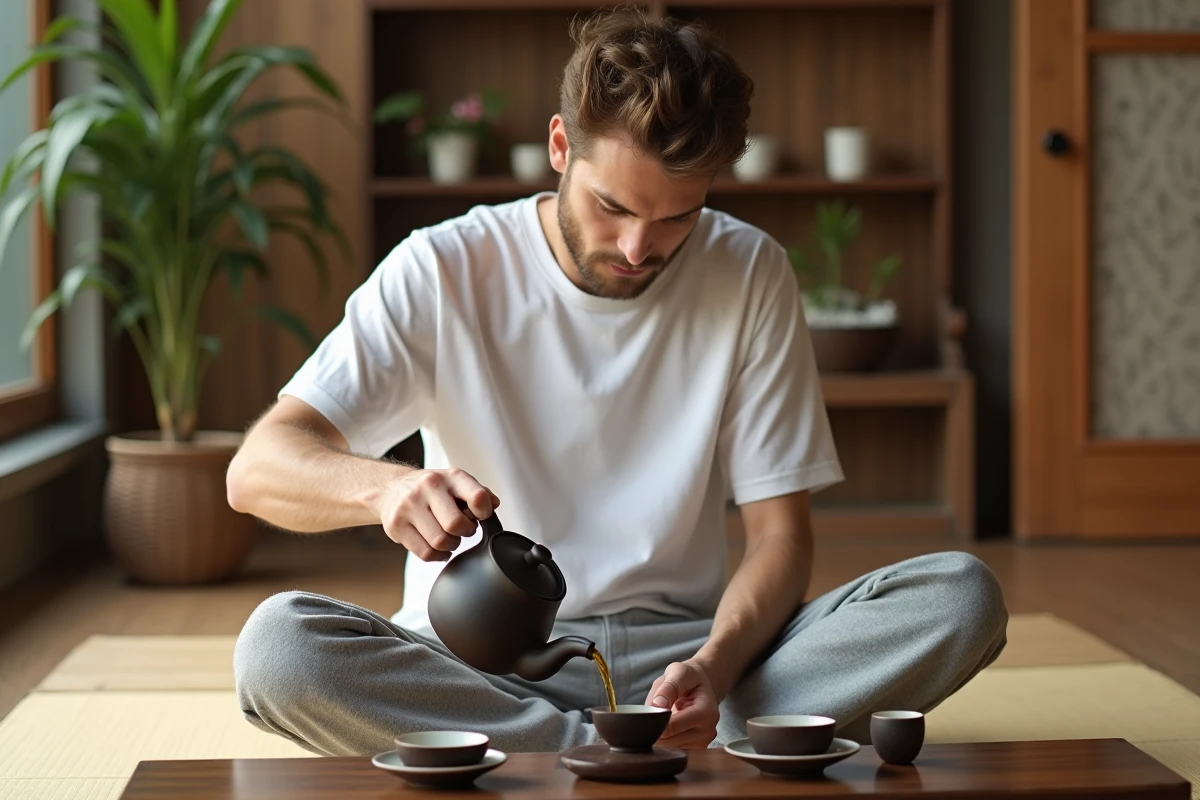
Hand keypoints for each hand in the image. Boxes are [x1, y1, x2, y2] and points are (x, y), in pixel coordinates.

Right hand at [380, 468, 499, 560]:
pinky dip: (437, 555)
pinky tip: (437, 547)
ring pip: (440, 542)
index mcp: (450, 476)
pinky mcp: (396, 525)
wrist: (391, 488)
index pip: (477, 496)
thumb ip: (477, 493)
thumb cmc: (431, 489)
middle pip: (456, 525)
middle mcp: (428, 487)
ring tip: (448, 537)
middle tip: (462, 530)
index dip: (484, 512)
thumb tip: (494, 505)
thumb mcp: (455, 483)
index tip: (480, 516)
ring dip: (450, 545)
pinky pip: (425, 553)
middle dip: (465, 532)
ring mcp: (409, 506)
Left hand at [644, 660, 719, 748]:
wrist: (703, 685)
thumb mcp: (678, 672)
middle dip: (655, 728)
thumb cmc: (690, 678)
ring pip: (667, 748)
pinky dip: (665, 739)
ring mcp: (703, 743)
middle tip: (654, 712)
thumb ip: (668, 688)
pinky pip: (672, 750)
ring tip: (663, 717)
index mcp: (706, 712)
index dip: (655, 720)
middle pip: (668, 741)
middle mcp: (708, 732)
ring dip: (660, 734)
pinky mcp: (696, 749)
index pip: (672, 727)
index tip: (649, 711)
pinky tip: (668, 725)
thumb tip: (657, 705)